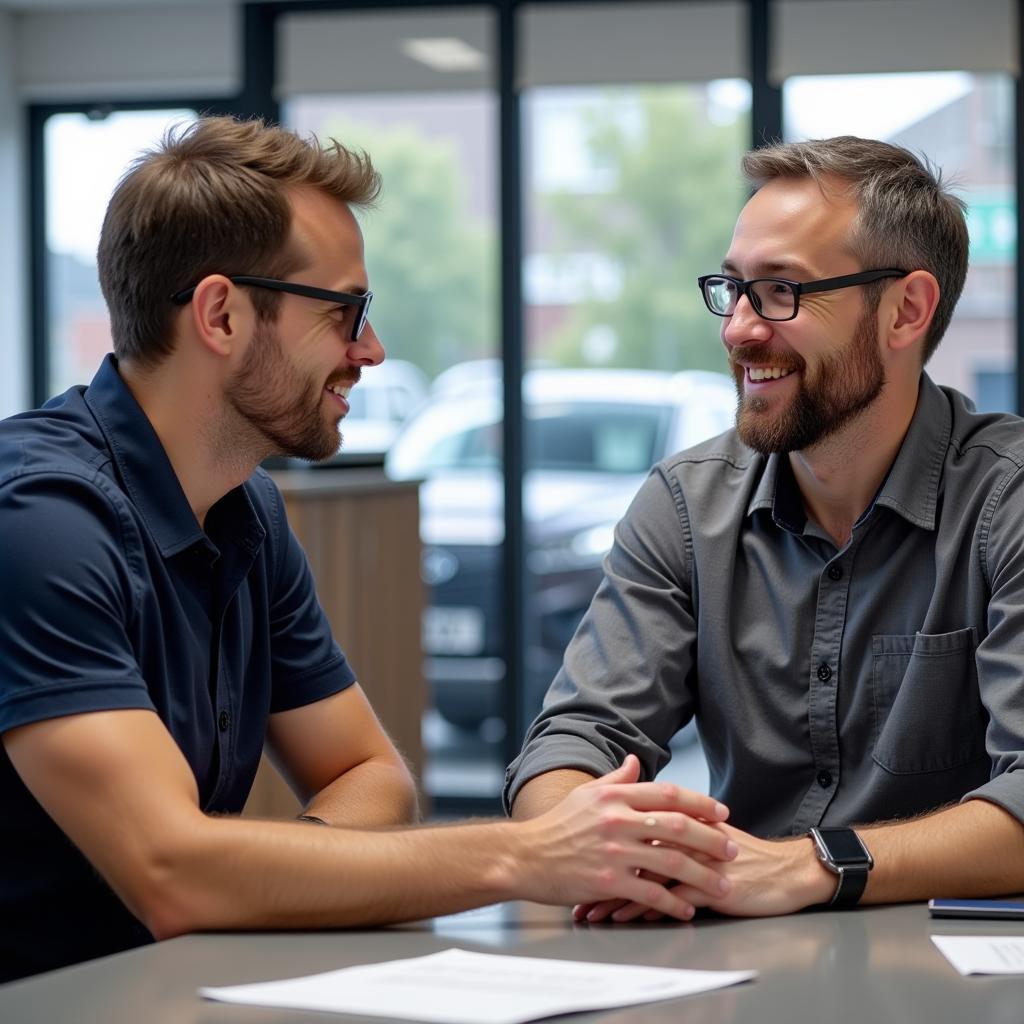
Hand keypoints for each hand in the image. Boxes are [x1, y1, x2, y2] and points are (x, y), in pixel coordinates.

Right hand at [515, 755, 736, 921]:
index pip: (668, 794)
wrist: (524, 856)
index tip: (722, 813)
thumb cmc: (555, 825)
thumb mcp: (585, 795)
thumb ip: (615, 780)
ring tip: (723, 885)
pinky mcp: (606, 882)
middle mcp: (617, 820)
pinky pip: (650, 893)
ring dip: (702, 875)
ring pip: (670, 862)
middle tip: (734, 851)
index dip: (700, 803)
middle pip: (678, 826)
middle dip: (711, 839)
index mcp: (614, 797)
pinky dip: (673, 903)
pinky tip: (687, 909)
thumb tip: (636, 761)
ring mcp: (613, 852)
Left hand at [575, 822, 833, 922]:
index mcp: (678, 818)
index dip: (601, 841)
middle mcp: (683, 835)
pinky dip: (644, 907)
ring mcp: (695, 859)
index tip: (574, 855)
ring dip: (615, 894)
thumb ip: (668, 820)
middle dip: (599, 870)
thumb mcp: (701, 831)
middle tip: (573, 888)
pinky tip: (625, 917)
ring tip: (591, 910)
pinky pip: (670, 897)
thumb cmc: (739, 853)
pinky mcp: (708, 884)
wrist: (783, 870)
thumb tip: (636, 817)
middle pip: (630, 849)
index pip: (631, 824)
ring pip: (645, 875)